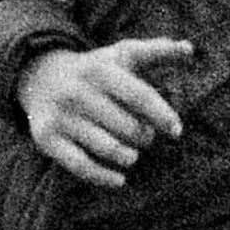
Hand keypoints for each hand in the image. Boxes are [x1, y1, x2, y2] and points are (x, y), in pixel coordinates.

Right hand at [16, 38, 192, 188]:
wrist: (39, 76)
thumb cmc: (95, 70)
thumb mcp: (123, 55)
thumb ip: (157, 51)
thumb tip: (190, 49)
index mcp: (100, 70)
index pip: (139, 95)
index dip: (162, 115)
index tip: (176, 131)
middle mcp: (78, 92)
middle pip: (126, 126)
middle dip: (144, 136)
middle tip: (145, 138)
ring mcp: (61, 116)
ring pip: (107, 147)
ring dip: (128, 156)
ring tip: (132, 155)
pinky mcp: (47, 138)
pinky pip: (80, 166)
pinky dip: (104, 177)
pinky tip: (120, 179)